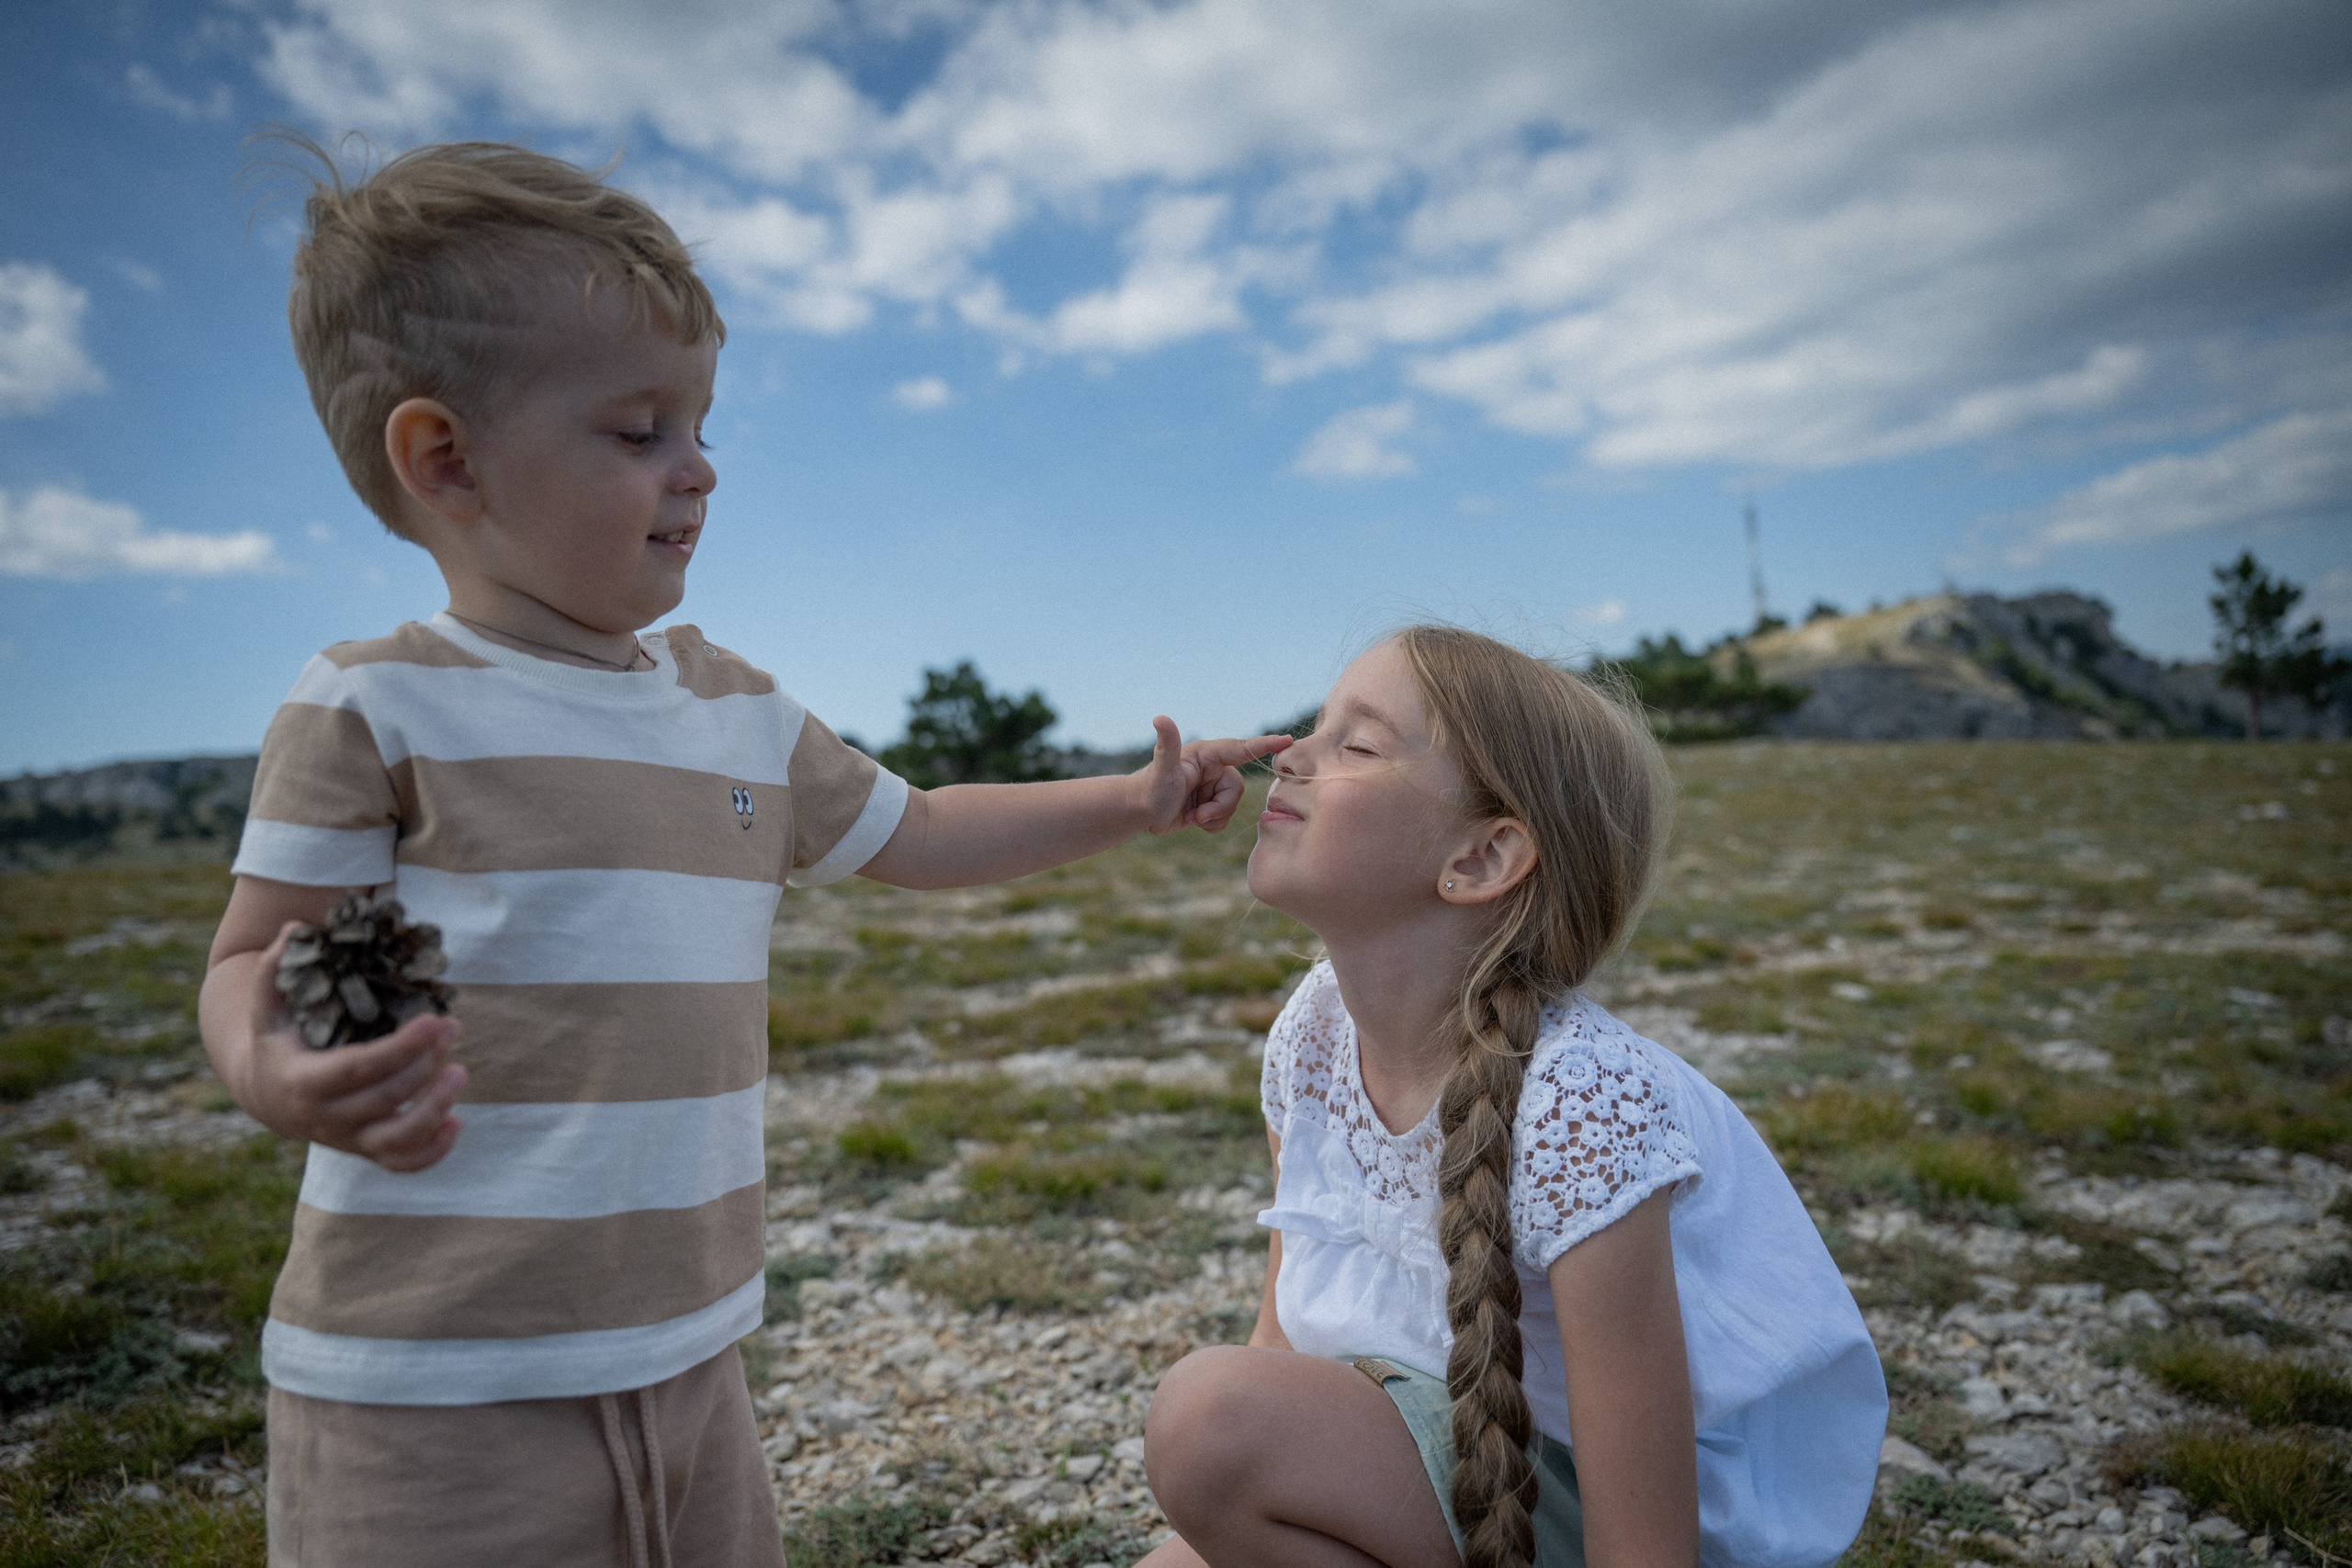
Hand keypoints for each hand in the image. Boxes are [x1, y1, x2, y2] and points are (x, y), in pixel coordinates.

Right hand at [226, 922, 467, 1171]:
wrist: (268, 1093)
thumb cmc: (279, 1039)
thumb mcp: (269, 1006)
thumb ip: (274, 969)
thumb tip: (294, 929)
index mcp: (302, 1081)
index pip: (360, 1068)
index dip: (401, 1048)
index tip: (435, 1020)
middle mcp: (324, 1118)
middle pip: (385, 1099)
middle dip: (425, 1064)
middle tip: (454, 1027)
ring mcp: (346, 1140)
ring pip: (396, 1141)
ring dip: (434, 1110)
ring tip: (462, 1072)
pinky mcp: (365, 1151)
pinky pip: (402, 1164)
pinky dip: (433, 1152)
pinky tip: (457, 1121)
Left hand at [1135, 718, 1292, 834]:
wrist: (1139, 811)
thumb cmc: (1149, 788)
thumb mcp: (1162, 768)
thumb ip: (1166, 743)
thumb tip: (1160, 718)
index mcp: (1207, 754)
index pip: (1241, 749)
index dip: (1265, 745)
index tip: (1288, 740)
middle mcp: (1214, 767)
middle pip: (1236, 789)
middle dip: (1219, 806)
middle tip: (1196, 814)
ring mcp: (1213, 786)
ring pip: (1232, 806)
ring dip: (1213, 817)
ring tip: (1191, 816)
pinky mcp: (1211, 804)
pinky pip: (1226, 818)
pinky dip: (1212, 825)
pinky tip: (1193, 820)